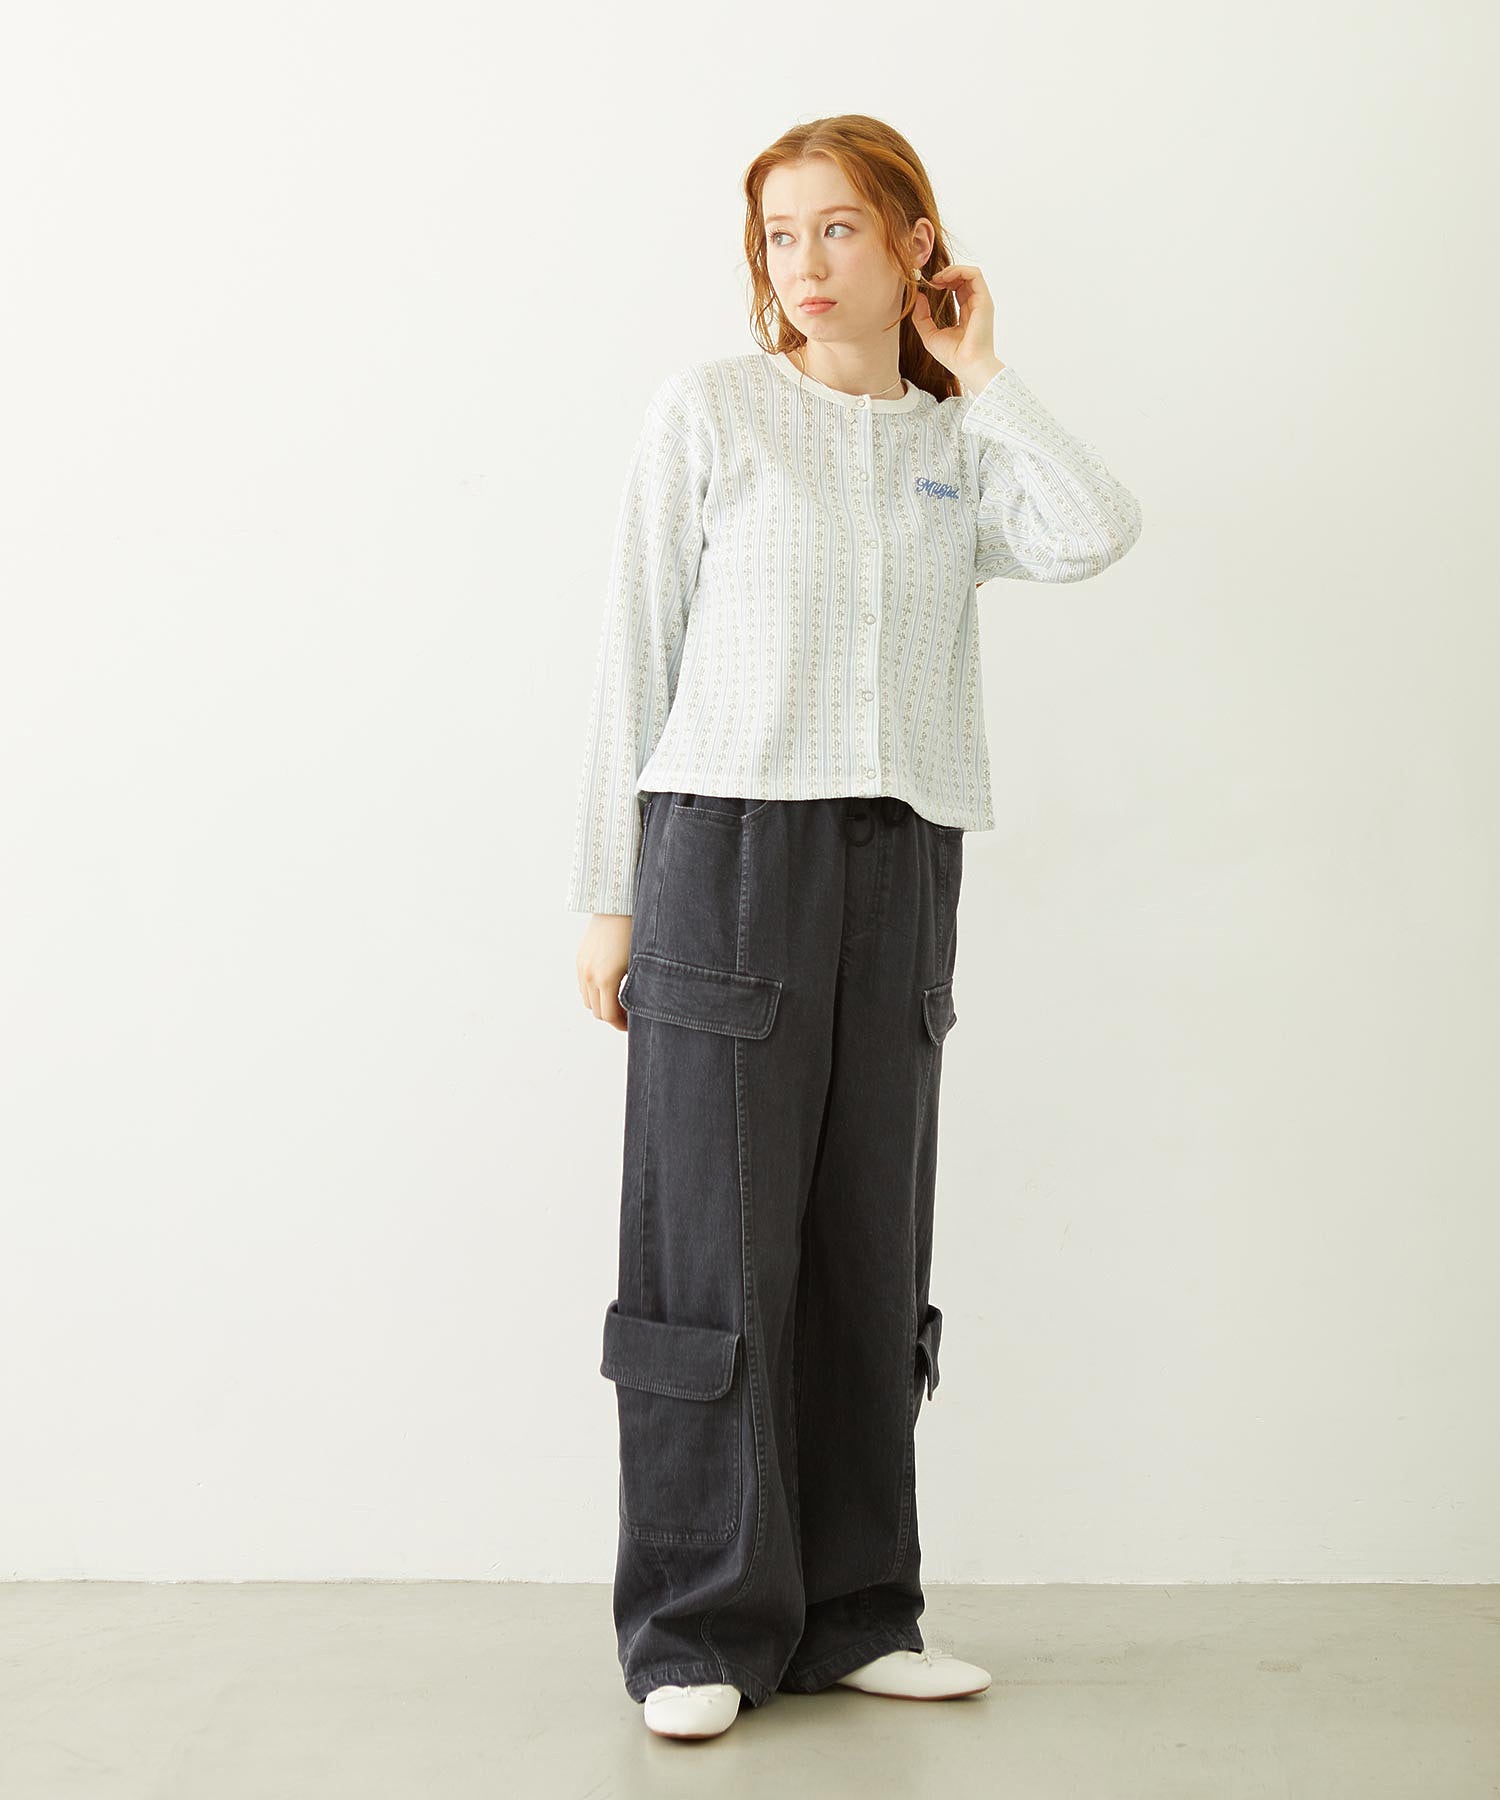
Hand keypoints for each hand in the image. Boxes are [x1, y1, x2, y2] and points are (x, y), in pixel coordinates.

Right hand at [577, 913, 634, 1031]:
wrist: (618, 906)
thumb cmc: (635, 933)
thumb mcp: (638, 965)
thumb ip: (634, 990)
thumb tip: (638, 1009)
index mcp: (606, 979)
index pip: (608, 1016)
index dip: (620, 1024)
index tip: (632, 1024)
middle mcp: (590, 975)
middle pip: (597, 1011)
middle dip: (612, 1016)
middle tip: (628, 1015)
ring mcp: (582, 966)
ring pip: (588, 1000)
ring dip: (601, 1004)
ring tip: (618, 1000)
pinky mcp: (580, 959)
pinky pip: (583, 985)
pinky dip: (594, 992)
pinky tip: (609, 985)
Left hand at [911, 263, 1002, 387]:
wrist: (968, 366)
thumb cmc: (953, 356)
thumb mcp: (930, 335)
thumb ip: (922, 317)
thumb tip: (918, 297)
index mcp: (966, 312)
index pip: (957, 288)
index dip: (943, 282)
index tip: (929, 286)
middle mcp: (975, 305)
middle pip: (963, 278)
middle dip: (946, 274)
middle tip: (931, 281)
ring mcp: (981, 302)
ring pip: (970, 273)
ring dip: (952, 270)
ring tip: (937, 278)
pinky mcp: (984, 300)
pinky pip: (975, 275)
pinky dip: (959, 271)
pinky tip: (944, 279)